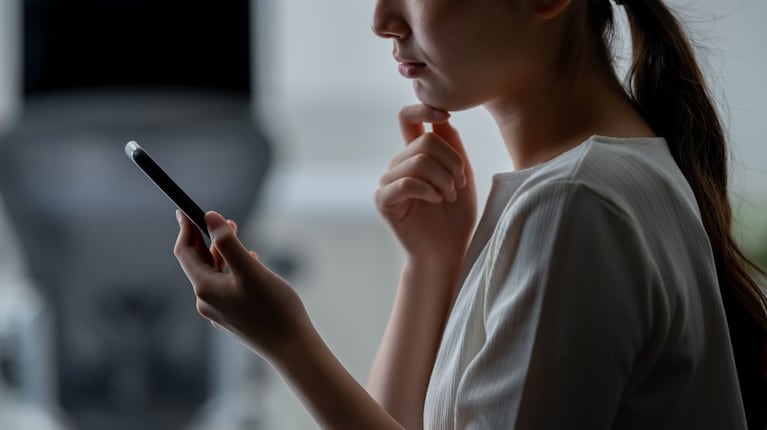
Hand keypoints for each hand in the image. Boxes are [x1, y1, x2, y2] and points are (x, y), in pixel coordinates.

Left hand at [174, 210, 310, 359]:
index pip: (185, 253)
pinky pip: (225, 287)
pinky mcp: (233, 318)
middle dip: (207, 238)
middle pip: (198, 263)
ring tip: (238, 237)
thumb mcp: (251, 270)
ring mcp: (219, 312)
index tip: (186, 210)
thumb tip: (210, 217)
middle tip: (224, 219)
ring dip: (222, 253)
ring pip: (213, 275)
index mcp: (205, 288)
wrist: (291, 348)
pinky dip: (232, 270)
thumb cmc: (275, 308)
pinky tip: (251, 264)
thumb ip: (229, 242)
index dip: (185, 229)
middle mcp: (206, 302)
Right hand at [375, 104, 476, 264]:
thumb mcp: (462, 175)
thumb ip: (452, 147)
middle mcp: (398, 165)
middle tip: (458, 185)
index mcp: (415, 155)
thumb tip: (442, 119)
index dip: (423, 109)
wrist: (447, 250)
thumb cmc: (456, 216)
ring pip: (418, 162)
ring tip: (449, 196)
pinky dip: (428, 190)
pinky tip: (436, 201)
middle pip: (425, 142)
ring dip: (443, 180)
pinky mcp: (384, 200)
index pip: (408, 119)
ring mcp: (388, 182)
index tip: (444, 115)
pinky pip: (406, 183)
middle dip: (451, 162)